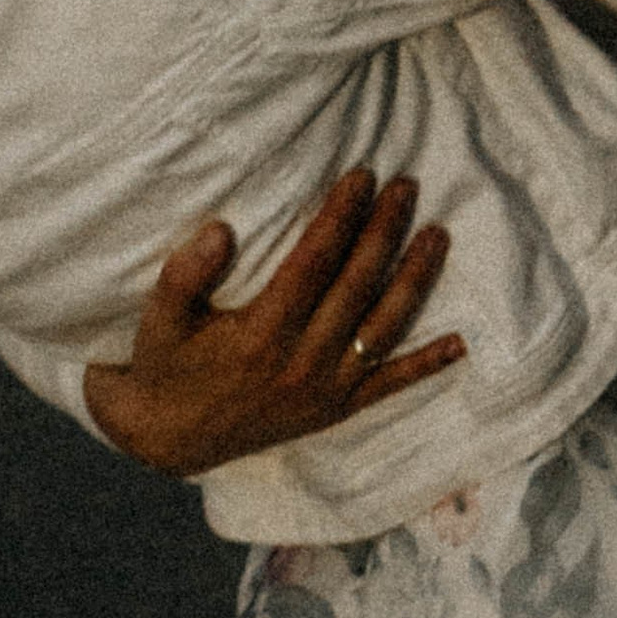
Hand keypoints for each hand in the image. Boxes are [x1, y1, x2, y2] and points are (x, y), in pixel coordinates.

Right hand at [83, 169, 463, 478]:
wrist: (169, 441)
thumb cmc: (165, 365)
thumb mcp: (158, 318)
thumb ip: (184, 274)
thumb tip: (221, 230)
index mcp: (260, 335)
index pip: (314, 263)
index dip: (341, 217)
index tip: (361, 177)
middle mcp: (301, 363)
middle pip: (357, 286)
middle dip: (384, 231)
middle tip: (407, 187)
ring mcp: (324, 390)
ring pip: (383, 327)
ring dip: (415, 278)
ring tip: (438, 234)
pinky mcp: (335, 410)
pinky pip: (389, 385)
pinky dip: (426, 365)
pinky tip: (459, 342)